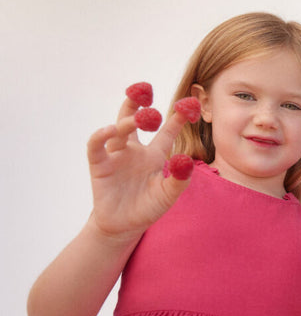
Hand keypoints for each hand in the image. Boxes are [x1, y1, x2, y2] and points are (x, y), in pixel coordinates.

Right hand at [85, 87, 192, 242]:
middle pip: (137, 119)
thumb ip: (179, 179)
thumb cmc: (148, 208)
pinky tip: (111, 129)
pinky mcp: (99, 164)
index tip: (188, 103)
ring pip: (119, 128)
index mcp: (155, 155)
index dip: (178, 118)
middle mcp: (136, 150)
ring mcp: (117, 155)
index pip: (167, 131)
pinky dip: (101, 135)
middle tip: (146, 89)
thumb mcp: (168, 195)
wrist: (124, 226)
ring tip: (136, 119)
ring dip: (126, 120)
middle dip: (140, 103)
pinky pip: (97, 145)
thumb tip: (187, 160)